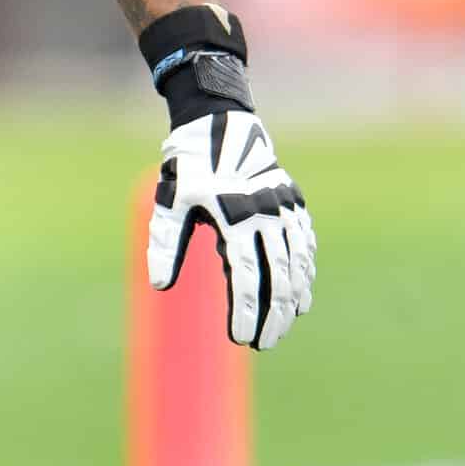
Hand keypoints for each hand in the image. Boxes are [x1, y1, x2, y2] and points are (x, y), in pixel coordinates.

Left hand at [148, 109, 315, 348]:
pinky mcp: (294, 204)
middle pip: (277, 277)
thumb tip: (160, 285)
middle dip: (272, 315)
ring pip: (296, 265)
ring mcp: (285, 208)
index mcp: (234, 214)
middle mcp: (266, 213)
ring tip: (279, 329)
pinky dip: (304, 276)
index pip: (245, 275)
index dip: (245, 310)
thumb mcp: (171, 201)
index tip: (241, 339)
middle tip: (263, 342)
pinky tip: (299, 300)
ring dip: (292, 301)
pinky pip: (304, 247)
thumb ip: (166, 243)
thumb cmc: (189, 166)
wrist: (219, 122)